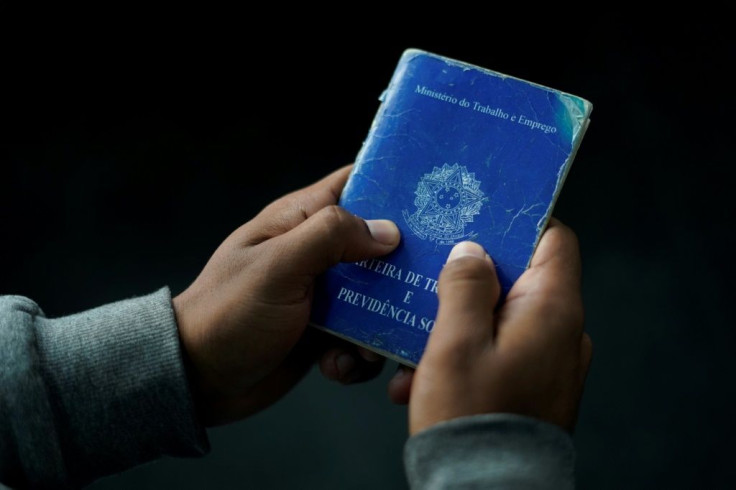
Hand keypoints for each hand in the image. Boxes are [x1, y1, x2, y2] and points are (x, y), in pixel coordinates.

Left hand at [173, 165, 399, 425]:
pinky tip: (336, 365)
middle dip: (401, 266)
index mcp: (300, 220)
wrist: (199, 380)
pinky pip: (362, 336)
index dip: (394, 184)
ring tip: (363, 345)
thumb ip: (330, 237)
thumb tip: (387, 230)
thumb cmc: (228, 313)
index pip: (355, 183)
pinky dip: (358, 355)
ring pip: (378, 296)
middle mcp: (316, 252)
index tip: (435, 197)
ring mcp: (323, 293)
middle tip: (421, 286)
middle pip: (379, 244)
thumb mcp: (277, 266)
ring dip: (380, 323)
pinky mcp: (326, 331)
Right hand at [388, 219, 591, 433]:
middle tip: (430, 279)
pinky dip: (465, 356)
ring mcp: (551, 363)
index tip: (479, 218)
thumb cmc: (472, 418)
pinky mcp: (534, 387)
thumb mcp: (456, 341)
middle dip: (470, 279)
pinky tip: (423, 377)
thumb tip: (471, 252)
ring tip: (416, 344)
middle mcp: (562, 334)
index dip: (517, 222)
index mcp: (552, 311)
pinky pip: (501, 353)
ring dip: (458, 324)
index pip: (554, 240)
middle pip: (520, 278)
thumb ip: (464, 286)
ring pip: (502, 318)